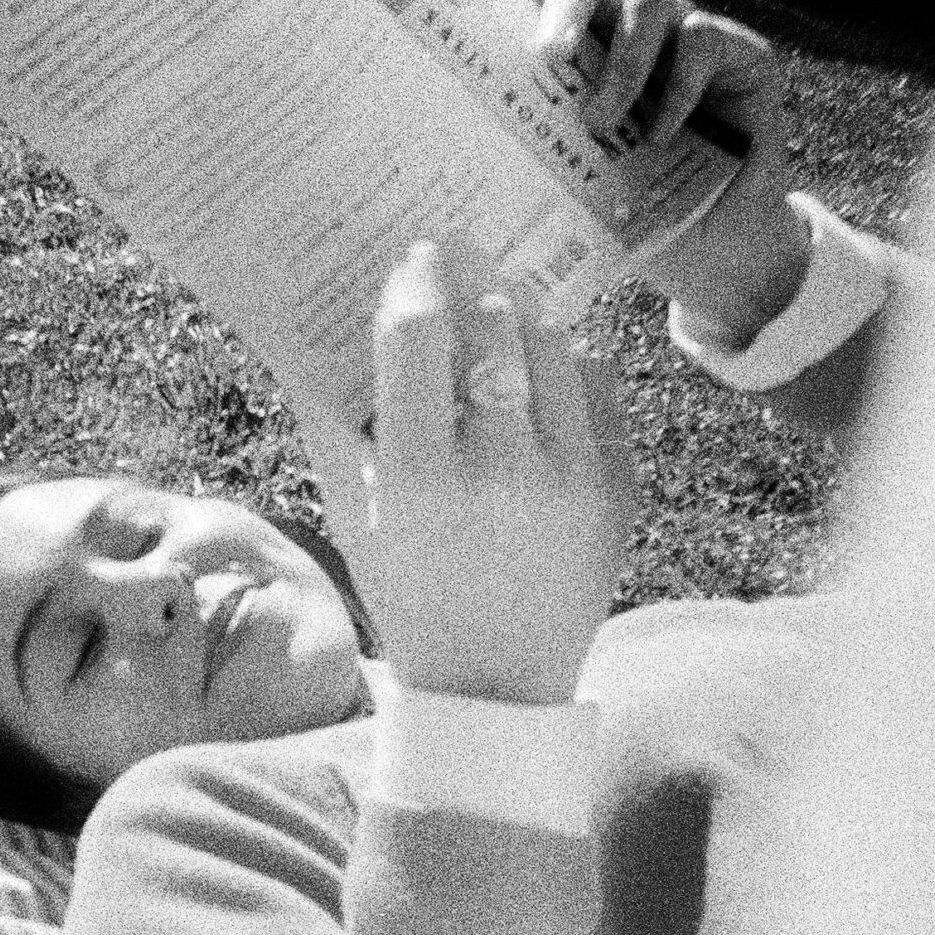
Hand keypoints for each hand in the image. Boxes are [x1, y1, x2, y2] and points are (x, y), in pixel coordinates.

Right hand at [363, 240, 628, 704]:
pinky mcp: (620, 489)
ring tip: (502, 310)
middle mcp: (502, 470)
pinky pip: (600, 388)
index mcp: (420, 476)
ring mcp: (572, 479)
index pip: (420, 334)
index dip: (416, 280)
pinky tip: (545, 371)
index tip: (416, 256)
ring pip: (555, 345)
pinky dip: (571, 367)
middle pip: (494, 324)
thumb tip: (313, 324)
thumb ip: (331, 419)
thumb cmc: (407, 590)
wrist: (495, 683)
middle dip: (474, 278)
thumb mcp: (351, 513)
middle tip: (461, 252)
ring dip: (524, 318)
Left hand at [517, 0, 809, 342]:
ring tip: (601, 124)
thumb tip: (456, 174)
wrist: (708, 249)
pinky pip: (701, 41)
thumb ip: (530, 148)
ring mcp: (685, 31)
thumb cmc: (624, 209)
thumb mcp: (567, 177)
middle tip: (548, 54)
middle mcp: (627, 19)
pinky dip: (676, 89)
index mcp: (578, 34)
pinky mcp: (741, 55)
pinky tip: (658, 136)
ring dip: (621, 64)